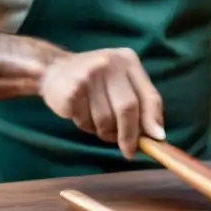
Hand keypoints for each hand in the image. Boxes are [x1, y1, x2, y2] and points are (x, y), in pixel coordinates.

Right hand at [38, 47, 164, 158]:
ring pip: (105, 120)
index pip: (149, 95)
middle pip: (128, 108)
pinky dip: (85, 126)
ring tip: (97, 122)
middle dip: (129, 135)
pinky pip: (85, 122)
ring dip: (103, 131)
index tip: (156, 140)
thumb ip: (141, 102)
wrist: (53, 69)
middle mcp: (110, 64)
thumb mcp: (121, 81)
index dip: (153, 121)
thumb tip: (157, 134)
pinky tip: (80, 114)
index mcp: (128, 60)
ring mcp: (89, 75)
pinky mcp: (71, 90)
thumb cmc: (95, 80)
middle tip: (128, 150)